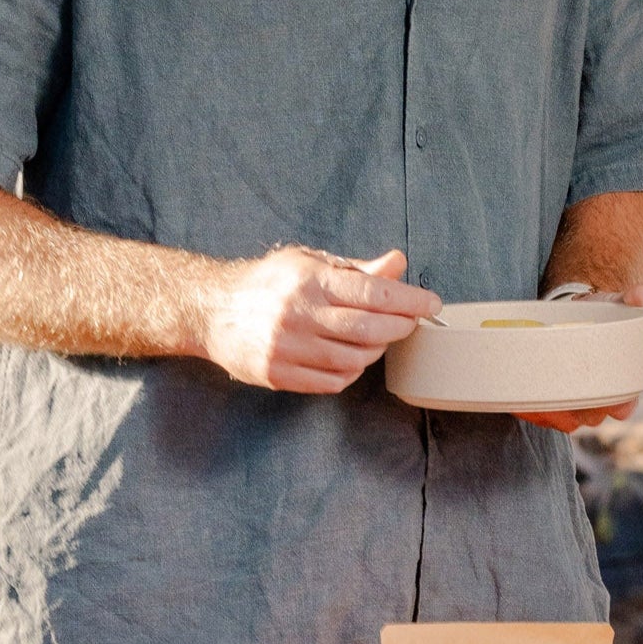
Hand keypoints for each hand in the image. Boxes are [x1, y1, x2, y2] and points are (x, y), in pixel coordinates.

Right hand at [201, 247, 437, 393]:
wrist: (212, 309)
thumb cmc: (269, 283)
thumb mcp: (310, 263)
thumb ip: (356, 269)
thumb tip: (398, 263)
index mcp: (308, 281)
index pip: (373, 292)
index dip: (409, 300)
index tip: (431, 303)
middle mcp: (297, 314)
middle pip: (369, 330)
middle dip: (401, 327)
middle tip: (410, 322)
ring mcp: (286, 348)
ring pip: (355, 359)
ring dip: (376, 350)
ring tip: (376, 337)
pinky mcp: (278, 374)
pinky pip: (334, 380)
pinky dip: (352, 370)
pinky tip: (350, 356)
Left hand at [521, 283, 642, 433]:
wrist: (573, 315)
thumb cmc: (600, 313)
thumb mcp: (617, 304)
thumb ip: (633, 299)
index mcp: (622, 385)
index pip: (624, 407)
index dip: (617, 406)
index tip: (608, 398)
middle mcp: (599, 401)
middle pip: (592, 417)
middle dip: (580, 409)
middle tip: (564, 391)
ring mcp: (574, 406)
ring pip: (566, 422)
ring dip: (553, 414)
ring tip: (540, 397)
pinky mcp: (550, 405)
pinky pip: (541, 418)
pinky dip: (531, 412)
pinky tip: (523, 400)